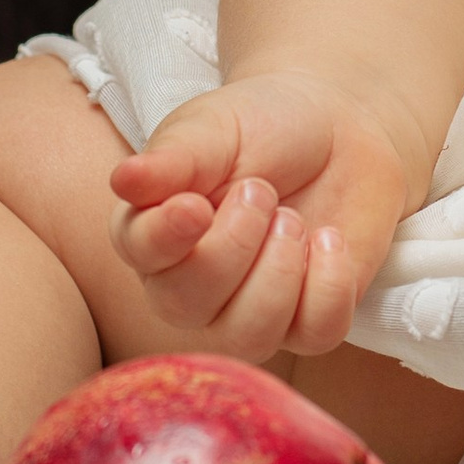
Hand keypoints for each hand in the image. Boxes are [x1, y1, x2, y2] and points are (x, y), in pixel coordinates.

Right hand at [108, 72, 418, 359]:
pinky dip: (329, 286)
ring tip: (294, 220)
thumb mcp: (217, 127)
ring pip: (248, 337)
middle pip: (185, 306)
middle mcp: (188, 282)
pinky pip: (315, 335)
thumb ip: (175, 157)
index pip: (139, 253)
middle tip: (262, 190)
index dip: (166, 237)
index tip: (198, 204)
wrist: (339, 130)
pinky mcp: (306, 320)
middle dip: (233, 245)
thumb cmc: (263, 126)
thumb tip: (124, 179)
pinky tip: (329, 239)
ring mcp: (247, 309)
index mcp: (154, 227)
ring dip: (279, 273)